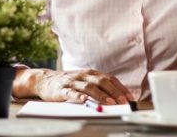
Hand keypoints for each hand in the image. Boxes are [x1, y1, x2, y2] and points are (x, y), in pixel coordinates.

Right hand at [18, 69, 133, 104]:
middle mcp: (83, 75)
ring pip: (89, 87)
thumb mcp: (85, 81)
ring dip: (101, 95)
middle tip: (123, 101)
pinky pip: (71, 93)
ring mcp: (73, 82)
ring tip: (109, 103)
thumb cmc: (69, 83)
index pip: (110, 79)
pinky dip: (79, 96)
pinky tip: (85, 101)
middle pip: (102, 81)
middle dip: (114, 92)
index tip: (130, 97)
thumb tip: (118, 96)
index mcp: (91, 73)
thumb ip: (99, 86)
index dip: (120, 88)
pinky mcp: (62, 89)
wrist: (46, 80)